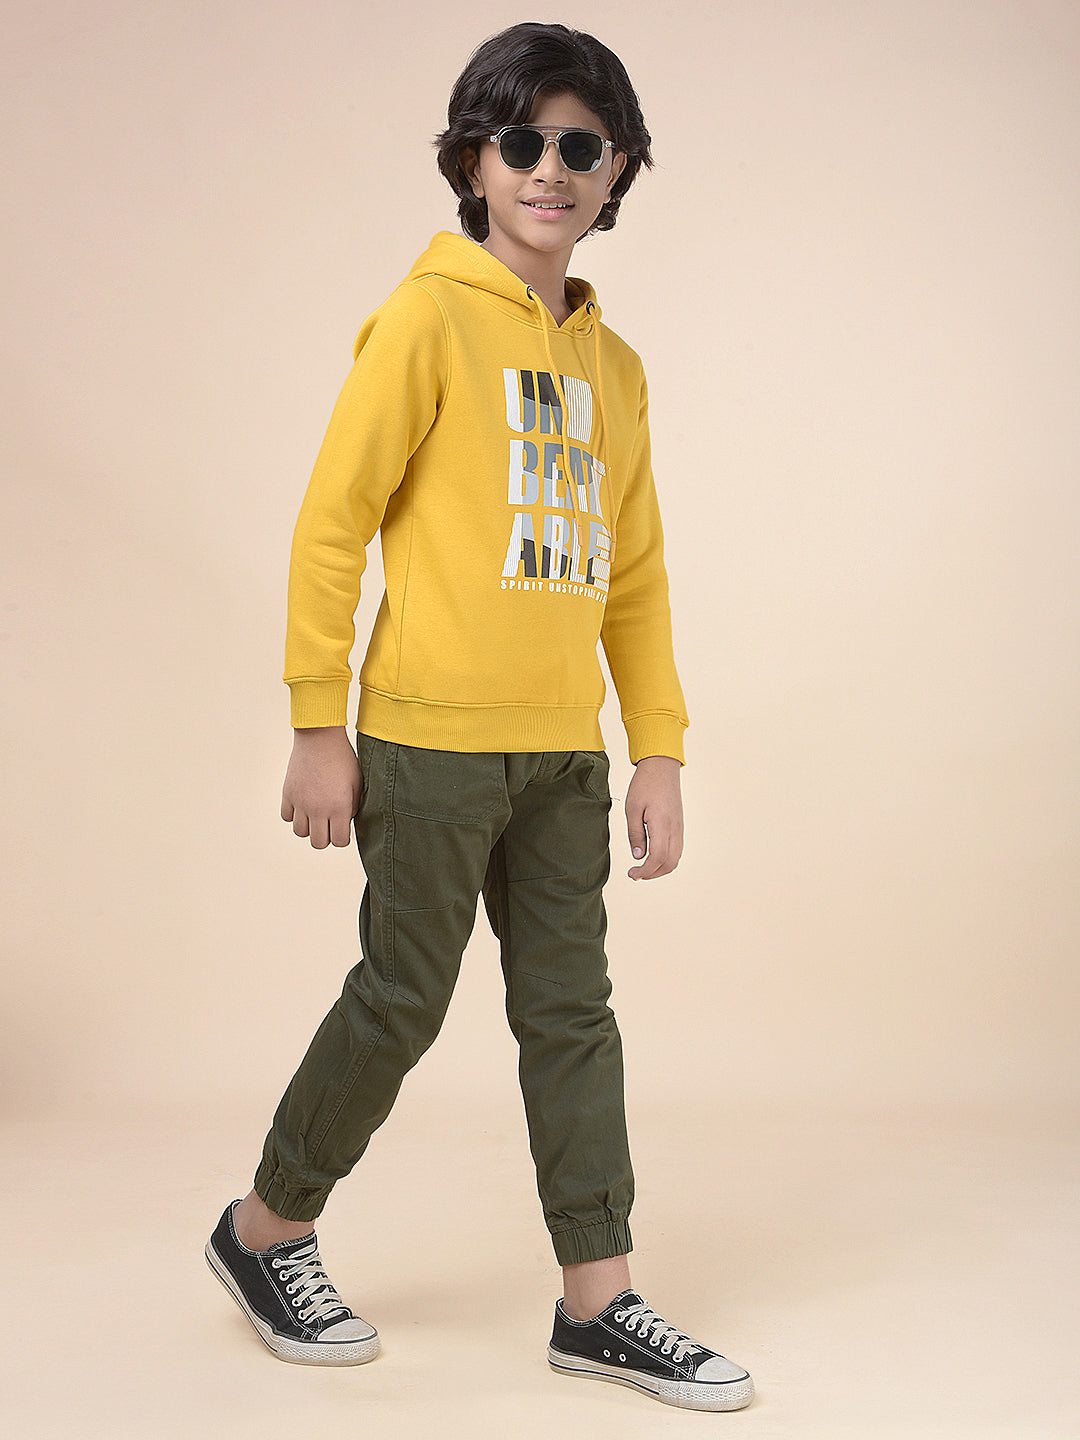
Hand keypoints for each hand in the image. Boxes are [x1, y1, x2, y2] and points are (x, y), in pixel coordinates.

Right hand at [280, 727, 361, 848]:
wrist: (320, 737)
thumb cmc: (343, 758)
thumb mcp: (357, 783)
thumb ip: (353, 807)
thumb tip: (345, 822)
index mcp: (339, 807)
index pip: (339, 841)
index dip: (342, 838)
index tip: (343, 828)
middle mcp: (318, 809)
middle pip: (318, 843)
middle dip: (326, 837)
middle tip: (329, 824)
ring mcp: (301, 802)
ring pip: (300, 832)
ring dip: (309, 827)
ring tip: (315, 815)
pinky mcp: (288, 794)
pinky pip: (287, 817)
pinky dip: (294, 815)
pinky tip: (303, 805)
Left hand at [624, 754, 683, 879]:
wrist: (662, 767)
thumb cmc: (645, 784)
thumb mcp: (632, 809)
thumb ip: (635, 834)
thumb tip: (638, 856)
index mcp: (662, 825)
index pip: (658, 858)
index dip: (645, 871)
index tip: (632, 874)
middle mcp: (674, 829)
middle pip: (669, 863)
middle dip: (652, 874)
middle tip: (636, 874)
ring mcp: (679, 828)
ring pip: (675, 858)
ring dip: (660, 868)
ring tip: (642, 868)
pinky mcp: (679, 826)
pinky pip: (676, 849)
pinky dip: (666, 859)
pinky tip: (652, 857)